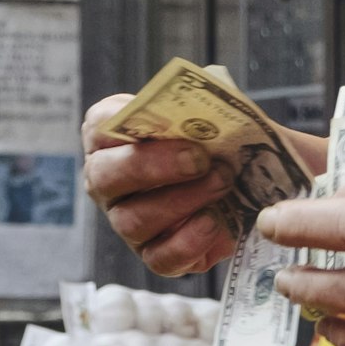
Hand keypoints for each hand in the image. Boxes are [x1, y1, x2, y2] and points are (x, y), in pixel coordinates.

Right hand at [79, 93, 319, 277]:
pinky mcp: (152, 255)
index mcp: (111, 137)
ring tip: (221, 184)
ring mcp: (125, 222)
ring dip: (181, 202)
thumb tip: (214, 87)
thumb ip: (206, 101)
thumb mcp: (213, 114)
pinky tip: (216, 223)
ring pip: (133, 220)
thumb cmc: (217, 142)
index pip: (99, 126)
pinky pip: (159, 258)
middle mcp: (107, 182)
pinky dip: (189, 242)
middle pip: (105, 177)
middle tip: (200, 159)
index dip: (125, 122)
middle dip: (153, 166)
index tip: (167, 119)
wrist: (245, 185)